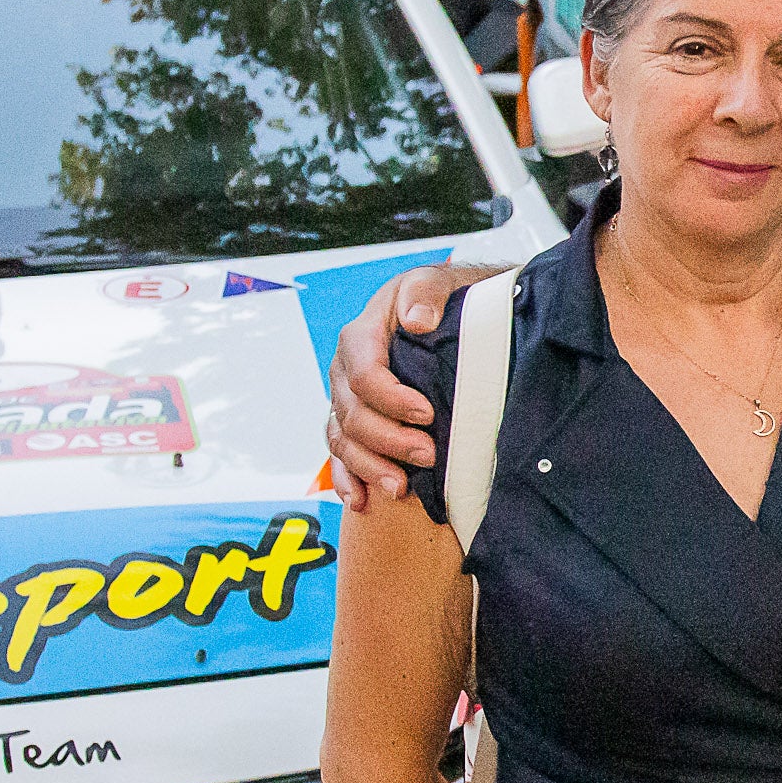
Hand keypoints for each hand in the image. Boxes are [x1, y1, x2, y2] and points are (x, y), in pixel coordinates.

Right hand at [325, 263, 493, 508]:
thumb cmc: (437, 300)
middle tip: (428, 455)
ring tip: (400, 487)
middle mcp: (345, 371)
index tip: (427, 414)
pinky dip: (347, 480)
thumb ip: (424, 292)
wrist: (441, 316)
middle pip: (352, 413)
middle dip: (387, 439)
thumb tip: (416, 320)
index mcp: (361, 336)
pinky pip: (339, 455)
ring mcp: (345, 400)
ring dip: (368, 467)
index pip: (364, 373)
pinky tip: (361, 500)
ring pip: (342, 440)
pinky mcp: (353, 423)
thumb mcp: (434, 281)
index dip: (391, 399)